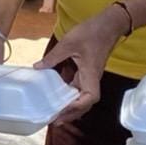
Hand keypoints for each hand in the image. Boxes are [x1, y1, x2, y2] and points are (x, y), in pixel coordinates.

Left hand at [35, 7, 129, 122]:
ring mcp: (90, 76)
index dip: (77, 107)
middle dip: (71, 113)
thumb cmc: (92, 32)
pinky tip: (58, 97)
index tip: (62, 111)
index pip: (89, 98)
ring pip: (82, 97)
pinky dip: (69, 96)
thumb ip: (53, 57)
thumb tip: (37, 68)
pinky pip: (79, 88)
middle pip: (84, 103)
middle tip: (54, 120)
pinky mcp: (87, 72)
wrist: (108, 24)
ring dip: (70, 107)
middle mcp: (92, 79)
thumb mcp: (69, 43)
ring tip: (55, 114)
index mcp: (91, 74)